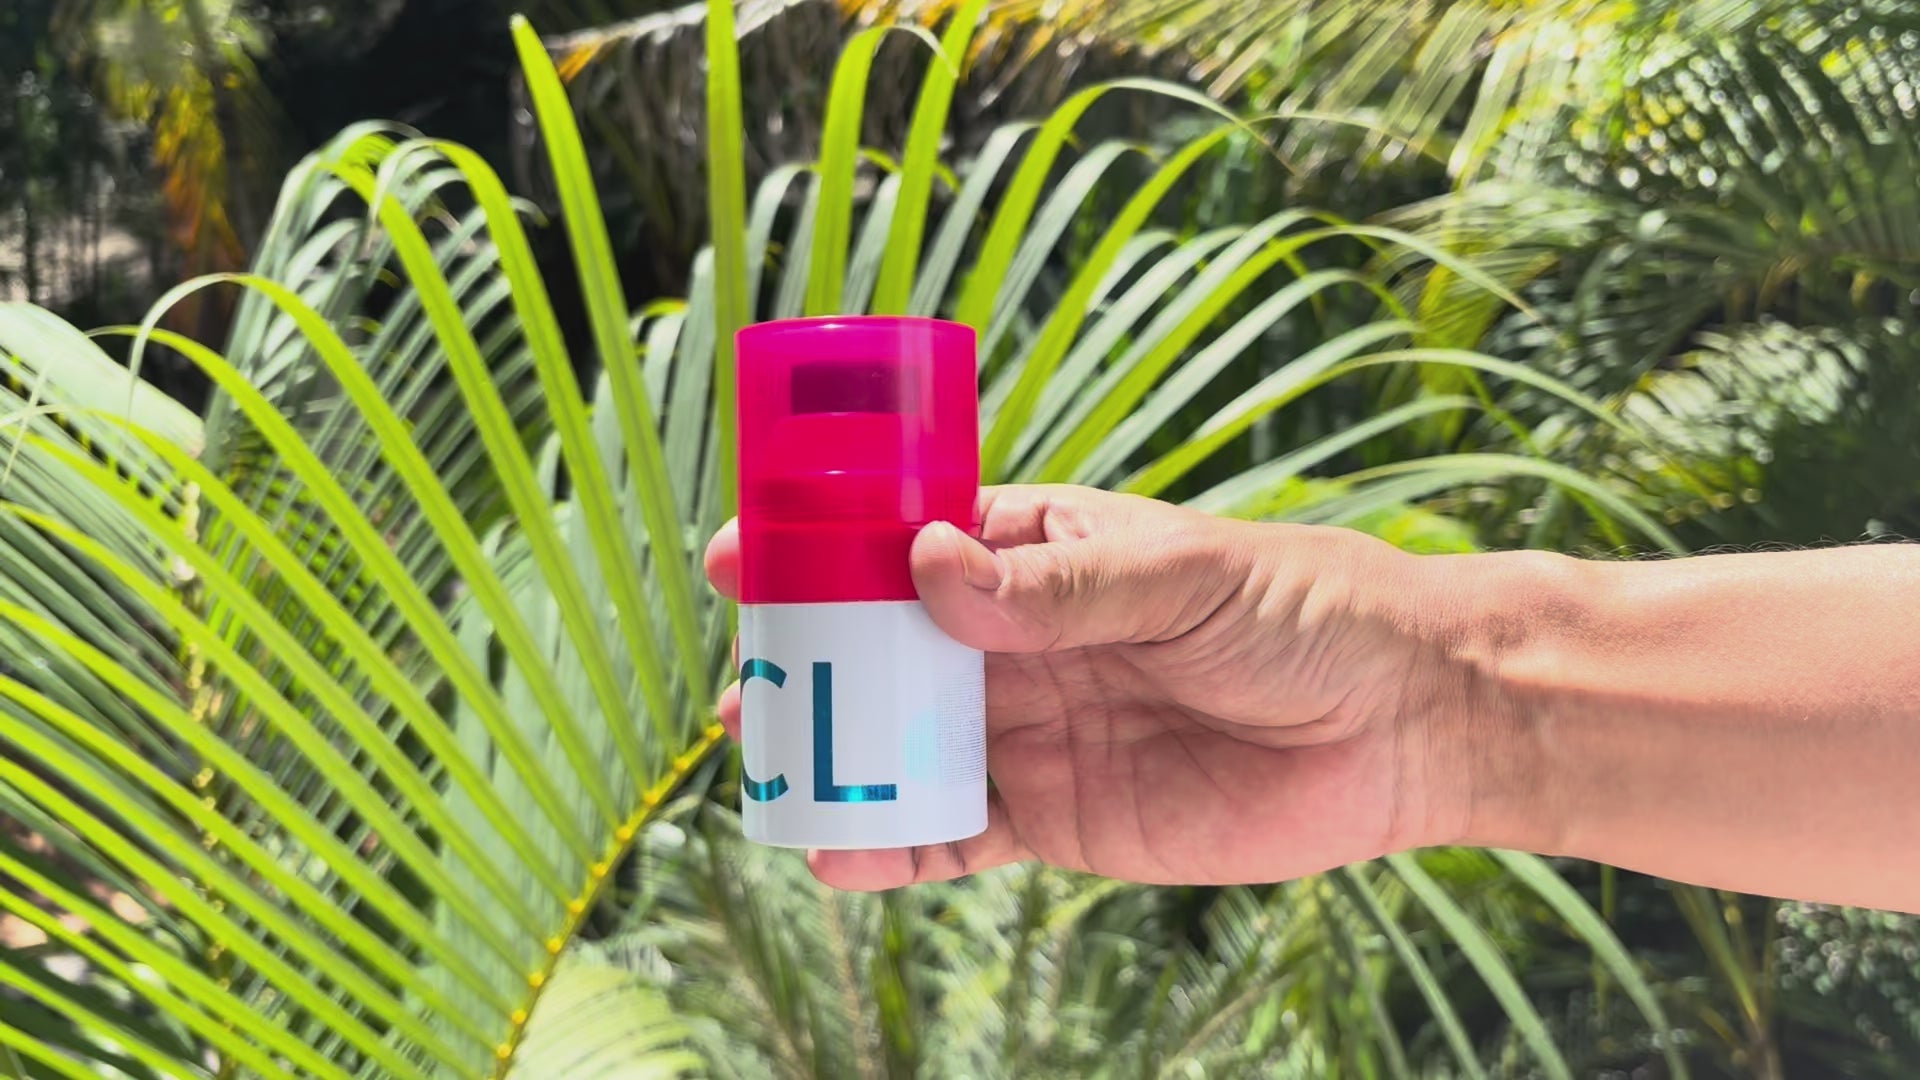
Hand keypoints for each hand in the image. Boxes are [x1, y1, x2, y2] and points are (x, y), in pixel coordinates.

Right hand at [705, 484, 1460, 890]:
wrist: (1396, 723)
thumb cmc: (1301, 609)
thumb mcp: (1184, 574)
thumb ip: (1061, 587)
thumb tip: (930, 567)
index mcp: (1035, 552)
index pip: (902, 540)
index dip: (817, 547)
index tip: (740, 559)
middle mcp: (1014, 641)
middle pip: (879, 650)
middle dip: (806, 665)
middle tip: (747, 690)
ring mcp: (1027, 730)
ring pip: (899, 745)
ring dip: (830, 758)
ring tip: (768, 772)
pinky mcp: (1054, 817)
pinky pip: (952, 835)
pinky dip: (892, 845)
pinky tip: (842, 853)